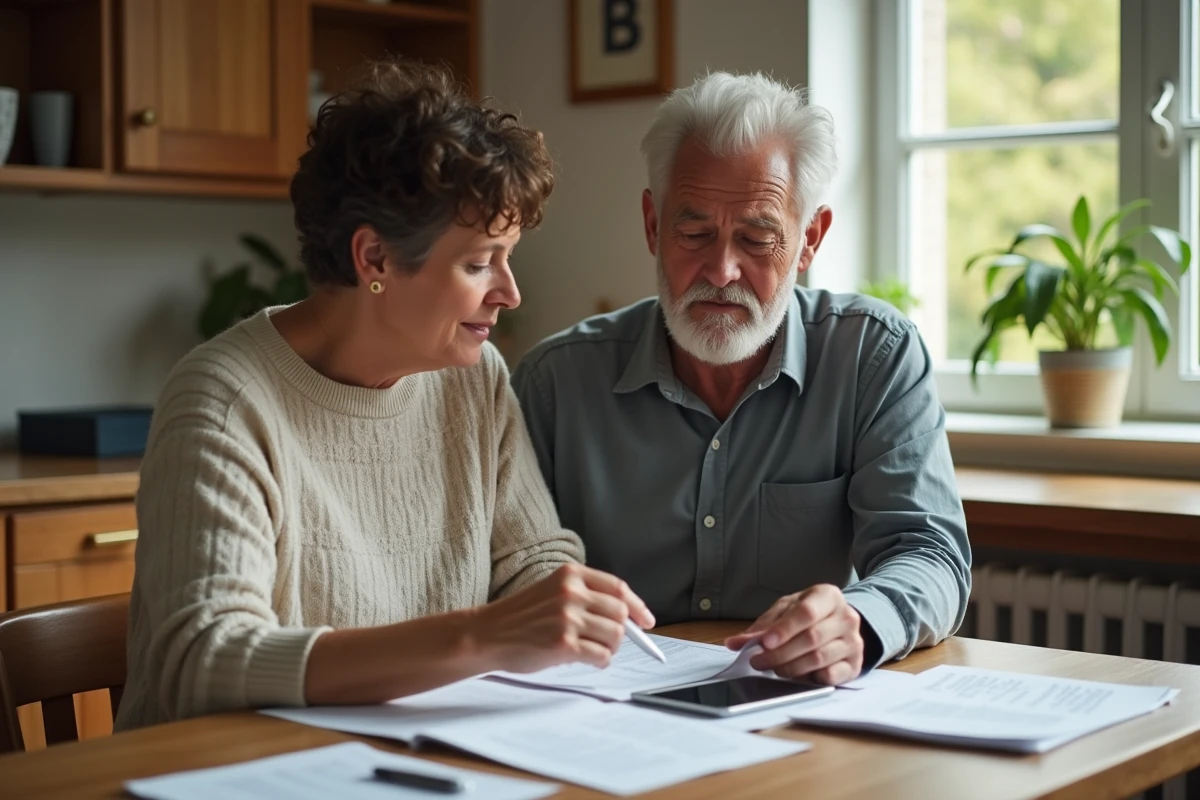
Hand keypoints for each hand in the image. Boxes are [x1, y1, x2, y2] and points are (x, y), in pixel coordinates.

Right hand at [471, 563, 654, 673]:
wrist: (486, 634)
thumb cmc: (518, 617)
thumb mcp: (550, 591)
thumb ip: (583, 596)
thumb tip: (625, 617)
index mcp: (569, 574)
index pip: (617, 588)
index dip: (637, 606)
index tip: (647, 620)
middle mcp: (571, 593)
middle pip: (621, 613)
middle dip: (623, 631)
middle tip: (611, 642)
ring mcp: (568, 618)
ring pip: (615, 636)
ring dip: (609, 648)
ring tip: (592, 650)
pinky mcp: (564, 644)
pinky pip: (601, 655)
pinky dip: (600, 661)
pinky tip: (586, 659)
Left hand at [725, 584, 862, 684]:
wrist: (838, 624)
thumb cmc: (809, 614)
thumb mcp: (785, 611)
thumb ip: (763, 626)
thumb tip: (734, 643)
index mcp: (828, 596)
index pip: (806, 613)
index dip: (783, 629)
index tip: (764, 643)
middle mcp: (846, 617)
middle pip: (810, 638)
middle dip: (779, 653)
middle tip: (758, 661)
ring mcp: (853, 641)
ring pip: (818, 659)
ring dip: (790, 667)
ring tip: (773, 668)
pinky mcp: (854, 664)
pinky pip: (830, 676)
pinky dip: (810, 678)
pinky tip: (797, 675)